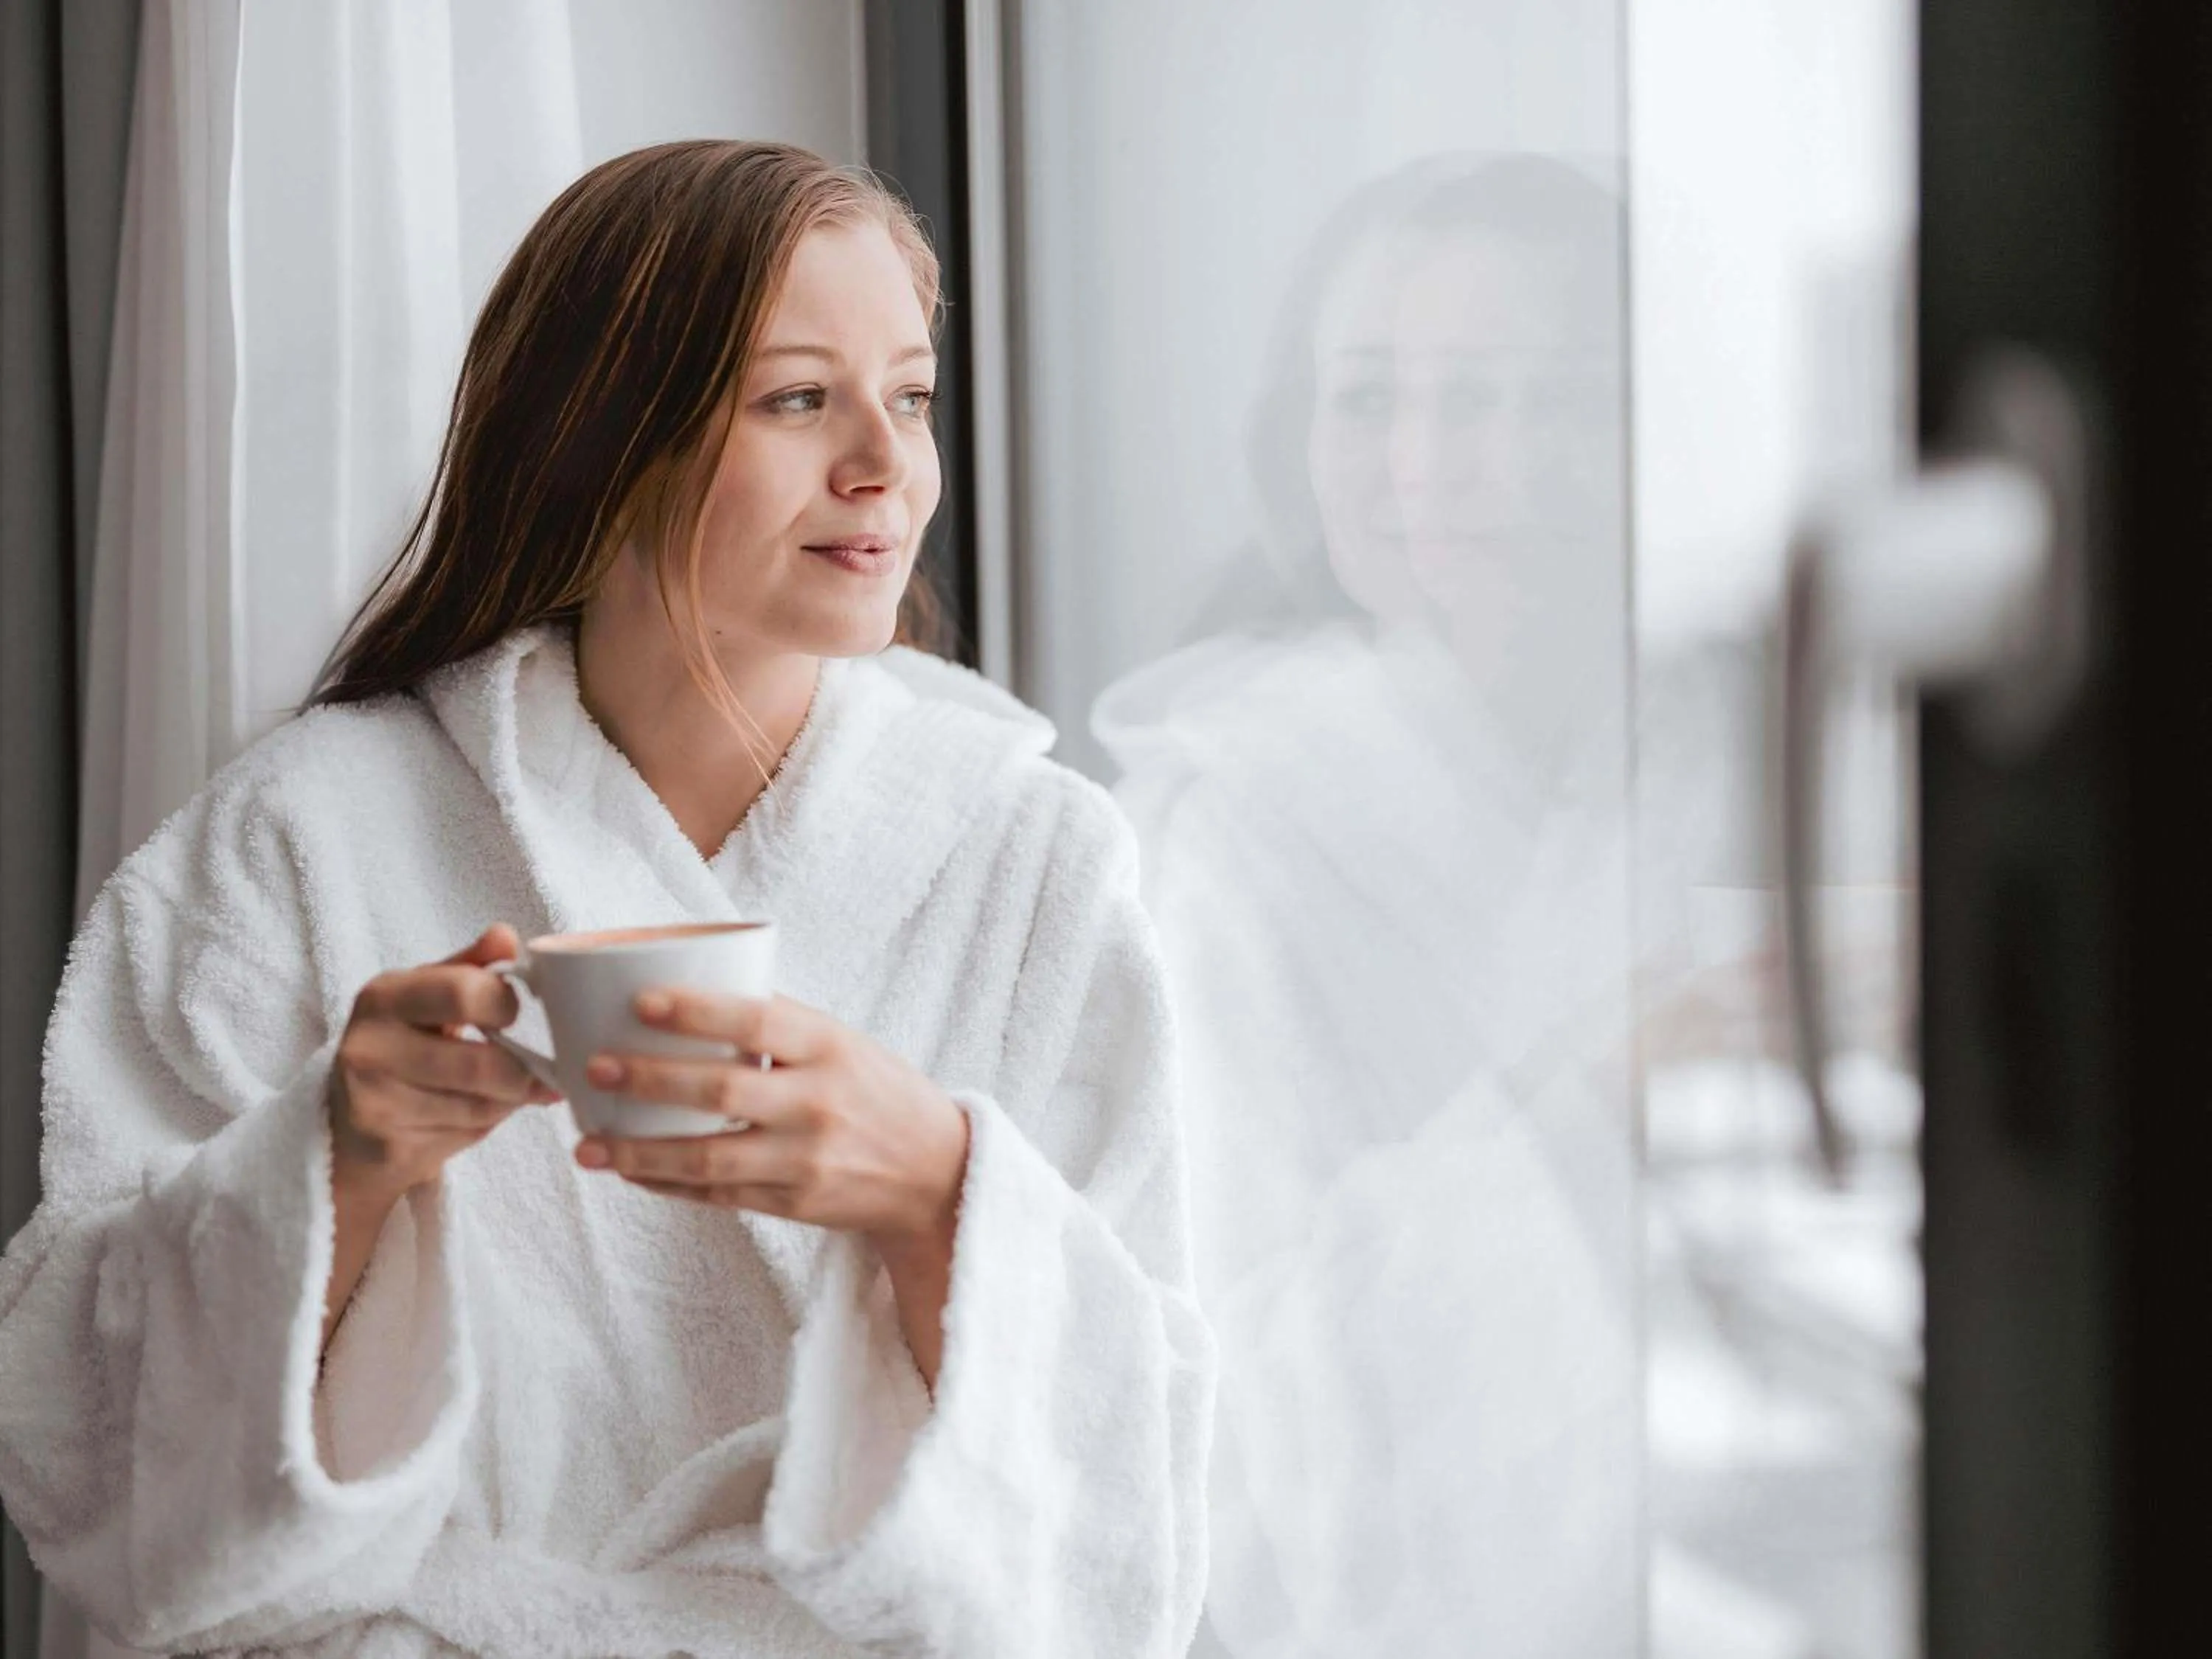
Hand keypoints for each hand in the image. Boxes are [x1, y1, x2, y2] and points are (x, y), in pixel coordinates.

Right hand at [330, 924, 559, 1199]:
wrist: (350, 1125)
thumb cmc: (402, 1047)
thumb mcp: (427, 996)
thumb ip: (470, 967)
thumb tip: (506, 937)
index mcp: (384, 996)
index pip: (463, 992)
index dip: (504, 1004)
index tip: (512, 1014)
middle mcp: (370, 1046)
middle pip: (480, 1062)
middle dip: (522, 1070)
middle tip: (535, 1068)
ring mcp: (375, 1101)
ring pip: (481, 1103)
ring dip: (510, 1099)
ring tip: (509, 1089)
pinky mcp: (388, 1144)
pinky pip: (467, 1132)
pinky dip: (489, 1122)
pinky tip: (480, 1111)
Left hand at [574, 990, 971, 1252]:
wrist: (937, 1173)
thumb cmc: (876, 1092)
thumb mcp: (844, 1042)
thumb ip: (779, 1024)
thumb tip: (688, 992)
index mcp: (831, 1047)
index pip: (757, 1020)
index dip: (696, 1011)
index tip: (639, 1001)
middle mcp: (819, 1103)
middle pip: (722, 1091)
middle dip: (649, 1079)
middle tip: (595, 1066)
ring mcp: (805, 1160)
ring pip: (709, 1158)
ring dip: (639, 1152)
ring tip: (587, 1145)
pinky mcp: (794, 1206)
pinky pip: (717, 1195)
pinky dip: (667, 1184)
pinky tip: (628, 1171)